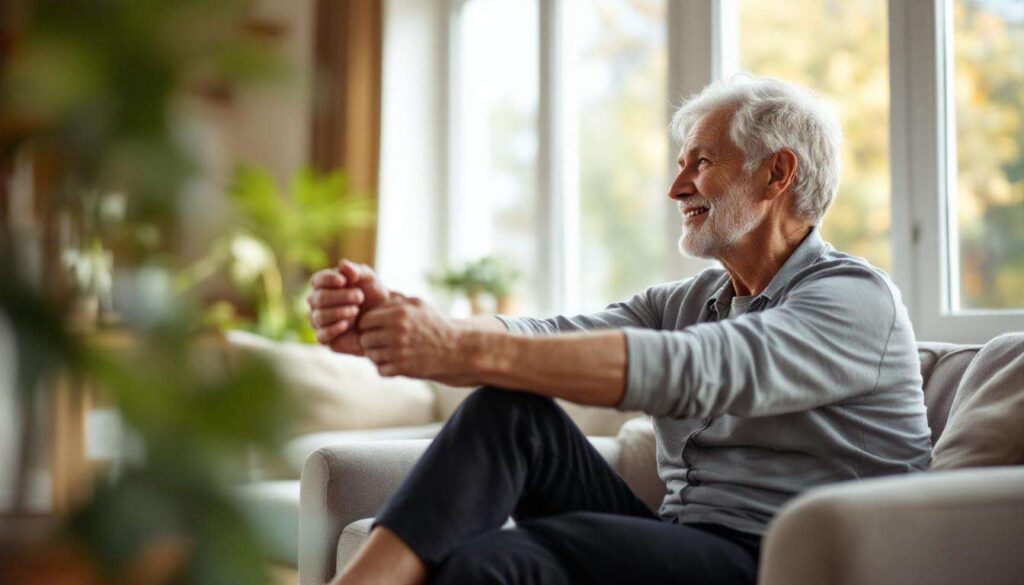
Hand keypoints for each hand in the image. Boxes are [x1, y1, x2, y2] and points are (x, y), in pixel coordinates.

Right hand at [307, 260, 393, 354]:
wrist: (384, 317)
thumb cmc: (373, 294)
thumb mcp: (368, 278)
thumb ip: (356, 270)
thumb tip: (342, 265)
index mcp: (324, 286)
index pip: (317, 280)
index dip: (328, 279)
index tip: (343, 280)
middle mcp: (317, 303)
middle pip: (318, 299)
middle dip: (339, 297)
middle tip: (360, 297)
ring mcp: (320, 321)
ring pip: (319, 317)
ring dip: (339, 312)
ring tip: (356, 310)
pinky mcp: (326, 339)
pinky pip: (321, 335)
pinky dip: (333, 329)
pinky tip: (346, 324)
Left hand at [357, 297, 471, 380]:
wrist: (455, 348)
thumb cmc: (435, 324)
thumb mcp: (418, 304)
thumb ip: (395, 301)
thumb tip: (373, 295)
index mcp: (398, 314)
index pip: (365, 321)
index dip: (368, 324)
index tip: (375, 328)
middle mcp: (397, 333)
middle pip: (365, 339)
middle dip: (370, 340)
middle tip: (380, 341)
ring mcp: (399, 352)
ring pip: (371, 356)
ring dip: (377, 355)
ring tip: (388, 351)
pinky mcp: (403, 368)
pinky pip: (381, 370)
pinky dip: (385, 368)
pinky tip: (395, 362)